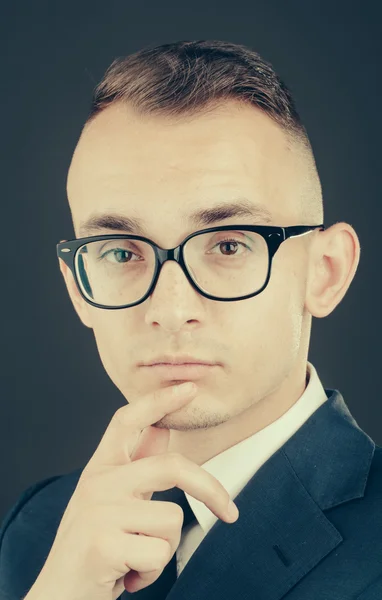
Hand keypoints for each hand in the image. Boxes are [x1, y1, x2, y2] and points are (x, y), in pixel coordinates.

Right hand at [25, 382, 238, 599]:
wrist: (57, 596)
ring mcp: (98, 510)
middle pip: (170, 466)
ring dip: (163, 549)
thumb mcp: (111, 502)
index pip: (127, 421)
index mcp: (100, 469)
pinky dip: (152, 572)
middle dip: (210, 489)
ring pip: (171, 519)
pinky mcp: (102, 542)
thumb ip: (135, 467)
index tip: (189, 388)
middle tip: (230, 512)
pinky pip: (159, 553)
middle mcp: (97, 482)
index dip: (159, 401)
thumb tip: (162, 430)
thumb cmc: (93, 549)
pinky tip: (128, 575)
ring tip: (135, 558)